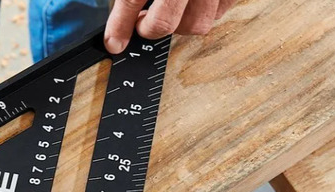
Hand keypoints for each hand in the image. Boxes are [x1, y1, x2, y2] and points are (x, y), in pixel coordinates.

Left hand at [104, 0, 236, 53]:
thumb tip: (117, 30)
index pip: (131, 1)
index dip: (119, 25)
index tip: (114, 43)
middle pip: (165, 23)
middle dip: (151, 27)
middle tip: (145, 20)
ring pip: (197, 24)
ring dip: (181, 24)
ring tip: (174, 10)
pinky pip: (220, 12)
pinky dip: (206, 13)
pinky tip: (196, 4)